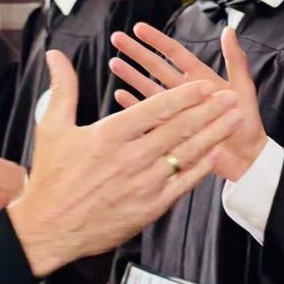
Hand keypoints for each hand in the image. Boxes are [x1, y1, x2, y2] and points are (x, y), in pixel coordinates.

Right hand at [8, 51, 239, 277]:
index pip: (155, 109)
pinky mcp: (148, 208)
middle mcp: (130, 158)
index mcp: (109, 135)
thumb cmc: (50, 178)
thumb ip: (62, 89)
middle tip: (230, 97)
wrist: (49, 228)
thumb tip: (56, 55)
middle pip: (178, 129)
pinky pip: (181, 185)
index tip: (204, 85)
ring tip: (233, 120)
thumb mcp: (52, 128)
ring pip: (185, 154)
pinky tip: (215, 155)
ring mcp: (142, 184)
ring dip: (213, 135)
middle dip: (209, 111)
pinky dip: (200, 168)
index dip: (184, 96)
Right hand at [110, 24, 267, 181]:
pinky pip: (149, 117)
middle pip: (156, 68)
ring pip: (149, 90)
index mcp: (200, 79)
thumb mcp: (243, 89)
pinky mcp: (171, 130)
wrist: (247, 159)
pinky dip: (135, 107)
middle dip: (136, 53)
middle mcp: (186, 93)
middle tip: (117, 39)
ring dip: (132, 76)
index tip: (139, 29)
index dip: (157, 41)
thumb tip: (229, 30)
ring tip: (114, 63)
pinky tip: (120, 97)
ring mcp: (177, 112)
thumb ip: (235, 60)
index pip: (175, 54)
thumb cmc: (248, 124)